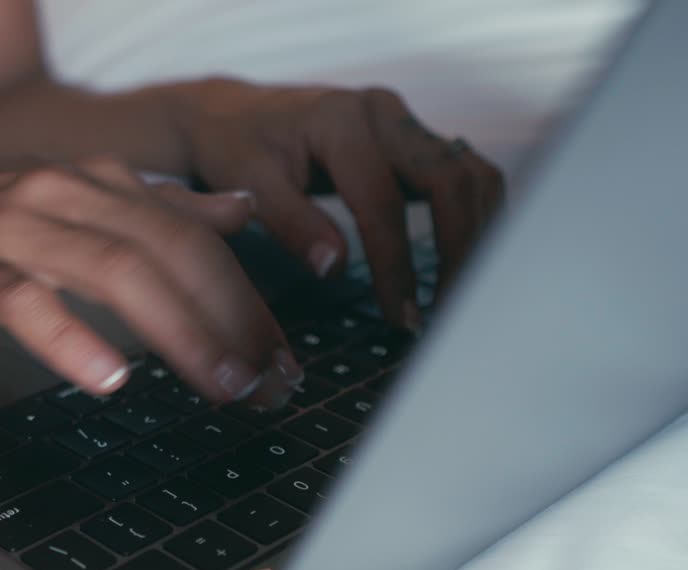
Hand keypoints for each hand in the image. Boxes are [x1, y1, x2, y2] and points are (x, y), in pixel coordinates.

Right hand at [0, 156, 304, 404]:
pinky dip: (71, 338)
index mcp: (100, 181)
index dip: (246, 297)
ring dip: (180, 331)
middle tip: (266, 381)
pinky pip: (25, 300)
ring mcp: (16, 228)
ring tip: (220, 383)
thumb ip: (159, 207)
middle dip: (230, 318)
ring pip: (115, 271)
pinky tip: (107, 378)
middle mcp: (67, 194)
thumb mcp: (78, 200)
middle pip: (169, 252)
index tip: (280, 354)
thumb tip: (239, 212)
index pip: (193, 237)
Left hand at [169, 79, 504, 328]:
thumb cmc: (236, 146)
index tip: (401, 315)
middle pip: (451, 180)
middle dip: (459, 250)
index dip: (396, 263)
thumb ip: (291, 224)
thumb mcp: (248, 183)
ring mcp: (404, 122)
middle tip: (448, 312)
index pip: (384, 200)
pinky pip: (464, 174)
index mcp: (341, 120)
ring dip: (479, 233)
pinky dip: (475, 216)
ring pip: (470, 174)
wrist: (233, 112)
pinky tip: (468, 260)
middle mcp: (384, 113)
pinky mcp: (413, 139)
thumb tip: (336, 268)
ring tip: (464, 293)